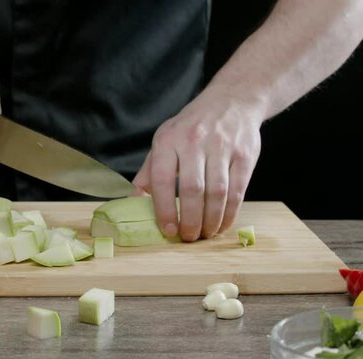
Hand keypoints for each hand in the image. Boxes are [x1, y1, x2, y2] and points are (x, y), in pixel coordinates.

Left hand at [133, 94, 262, 240]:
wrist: (232, 101)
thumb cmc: (191, 127)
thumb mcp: (164, 140)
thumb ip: (149, 171)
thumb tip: (133, 200)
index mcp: (168, 140)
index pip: (161, 179)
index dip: (164, 209)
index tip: (168, 230)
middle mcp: (194, 142)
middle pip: (193, 190)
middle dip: (190, 220)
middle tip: (188, 238)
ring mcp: (222, 147)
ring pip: (217, 193)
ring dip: (211, 221)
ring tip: (205, 235)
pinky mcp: (245, 155)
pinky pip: (238, 191)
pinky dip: (229, 213)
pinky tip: (221, 224)